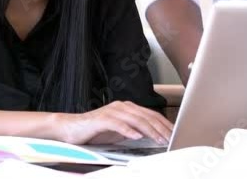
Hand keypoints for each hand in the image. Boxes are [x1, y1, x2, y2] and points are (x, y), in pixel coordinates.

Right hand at [56, 101, 173, 145]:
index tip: (174, 134)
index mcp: (128, 108)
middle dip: (161, 128)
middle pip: (146, 116)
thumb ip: (135, 130)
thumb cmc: (96, 131)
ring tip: (159, 139)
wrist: (72, 129)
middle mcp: (122, 106)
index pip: (151, 115)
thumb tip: (154, 135)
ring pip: (135, 119)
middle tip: (171, 138)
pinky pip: (117, 124)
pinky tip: (136, 136)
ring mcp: (112, 111)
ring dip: (149, 130)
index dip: (164, 124)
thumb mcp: (120, 131)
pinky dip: (128, 130)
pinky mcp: (101, 119)